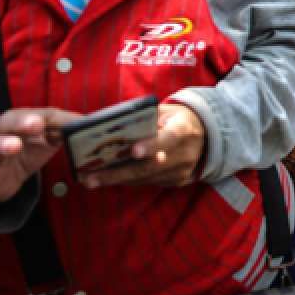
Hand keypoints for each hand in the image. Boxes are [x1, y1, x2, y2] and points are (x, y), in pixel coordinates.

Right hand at [0, 108, 80, 202]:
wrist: (1, 174)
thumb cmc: (28, 148)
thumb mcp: (47, 138)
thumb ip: (64, 129)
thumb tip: (90, 122)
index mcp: (19, 121)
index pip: (33, 115)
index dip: (44, 116)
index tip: (56, 119)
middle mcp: (0, 133)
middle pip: (8, 123)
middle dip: (22, 123)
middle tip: (36, 125)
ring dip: (1, 145)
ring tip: (13, 147)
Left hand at [84, 103, 205, 188]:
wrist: (204, 135)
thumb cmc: (175, 119)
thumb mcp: (165, 111)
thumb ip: (144, 117)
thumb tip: (110, 124)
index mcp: (184, 129)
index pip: (169, 138)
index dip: (152, 145)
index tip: (133, 151)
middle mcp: (186, 153)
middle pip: (150, 167)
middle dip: (118, 174)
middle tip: (91, 178)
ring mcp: (182, 171)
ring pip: (145, 179)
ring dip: (116, 180)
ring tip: (90, 180)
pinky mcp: (176, 182)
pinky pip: (148, 183)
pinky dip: (127, 181)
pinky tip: (108, 179)